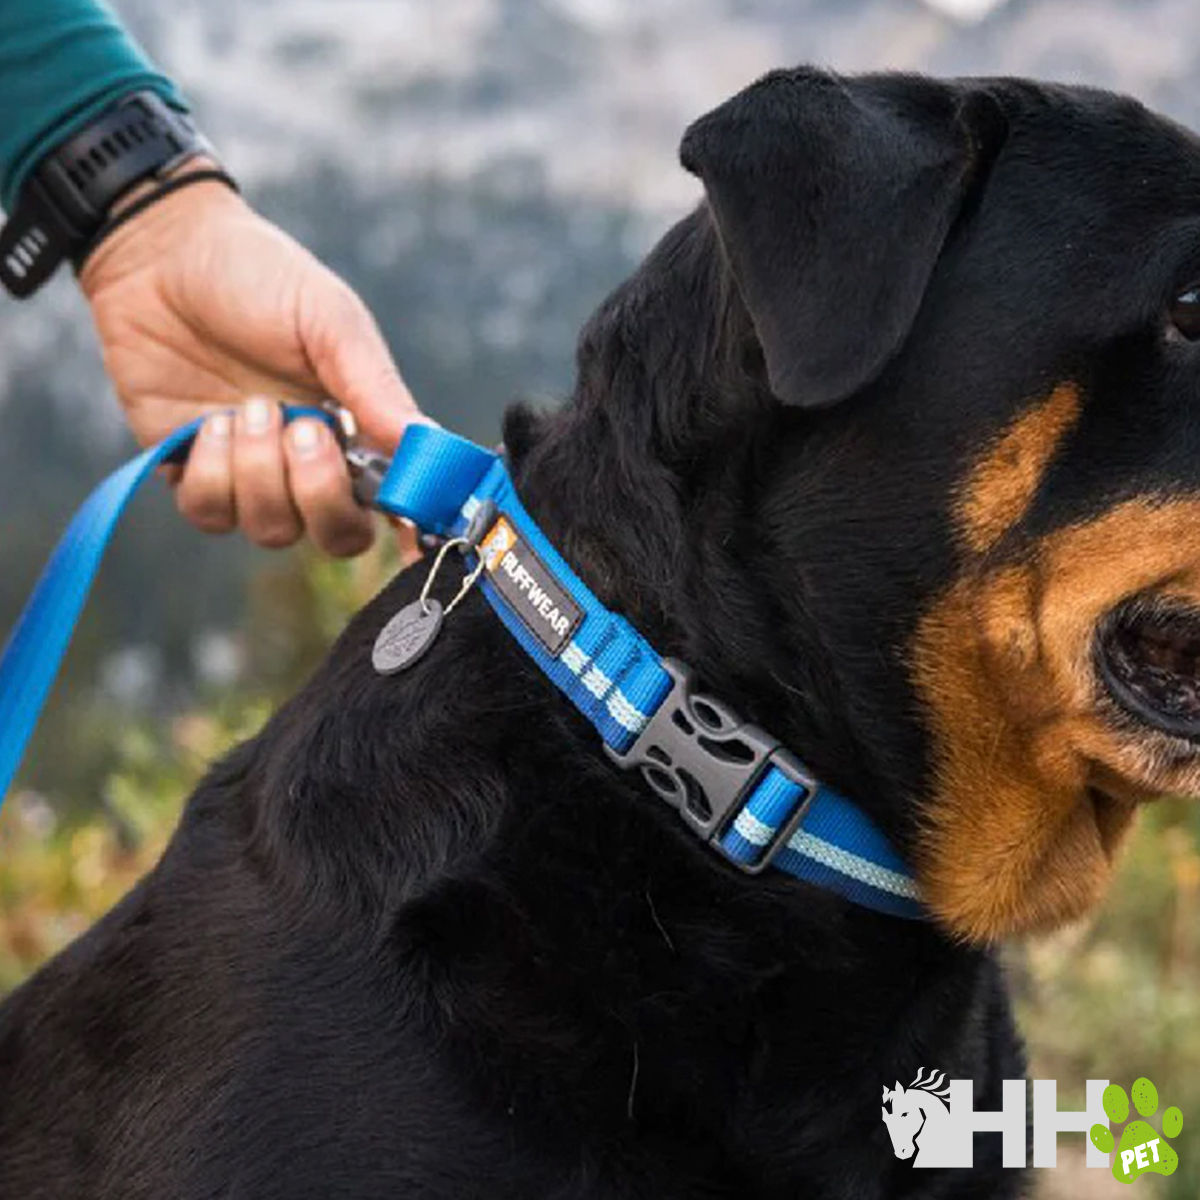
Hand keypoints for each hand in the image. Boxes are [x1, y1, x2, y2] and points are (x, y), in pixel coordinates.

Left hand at [79, 165, 421, 556]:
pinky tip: (209, 422)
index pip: (397, 502)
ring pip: (273, 529)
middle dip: (322, 496)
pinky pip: (211, 513)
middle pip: (339, 536)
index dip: (409, 525)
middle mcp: (311, 464)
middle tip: (304, 431)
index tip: (409, 523)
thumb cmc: (259, 277)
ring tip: (248, 407)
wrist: (162, 253)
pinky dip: (212, 473)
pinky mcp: (193, 472)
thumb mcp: (330, 321)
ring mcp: (252, 474)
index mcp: (360, 430)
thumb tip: (425, 444)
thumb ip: (376, 388)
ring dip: (260, 472)